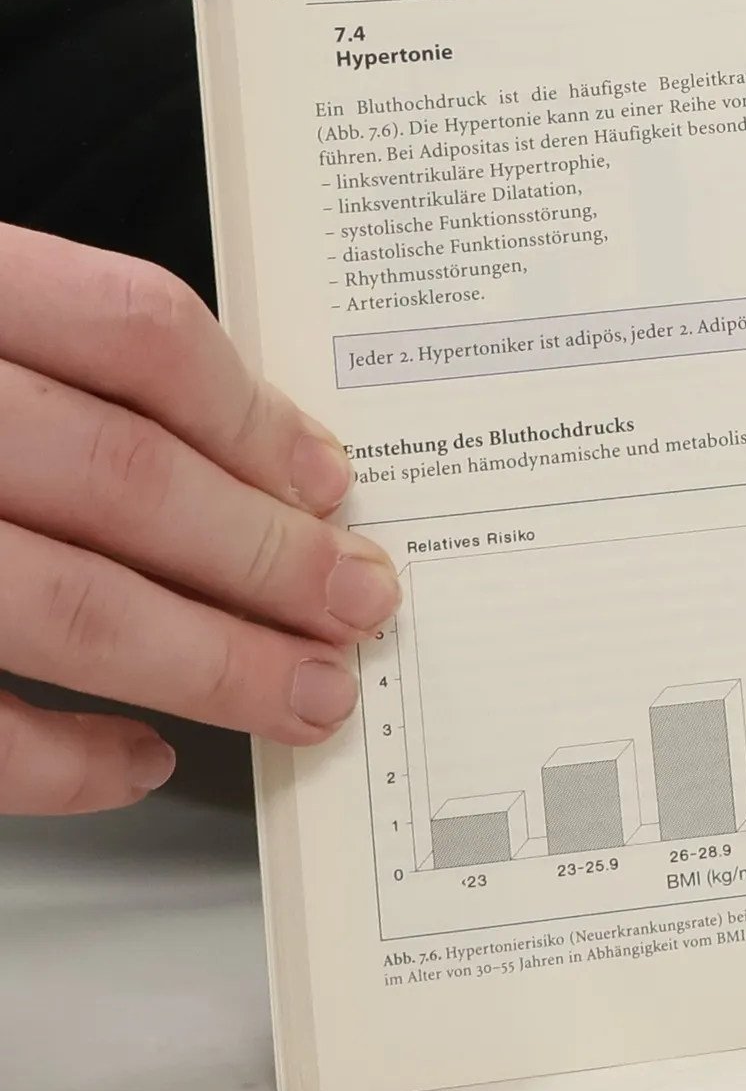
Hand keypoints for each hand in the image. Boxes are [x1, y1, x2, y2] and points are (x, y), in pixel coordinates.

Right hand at [0, 224, 396, 814]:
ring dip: (204, 662)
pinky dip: (63, 757)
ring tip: (304, 694)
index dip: (254, 415)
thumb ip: (40, 355)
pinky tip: (140, 758)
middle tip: (360, 603)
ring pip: (57, 605)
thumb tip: (242, 456)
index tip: (330, 482)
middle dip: (265, 555)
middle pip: (121, 478)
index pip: (133, 331)